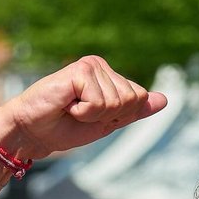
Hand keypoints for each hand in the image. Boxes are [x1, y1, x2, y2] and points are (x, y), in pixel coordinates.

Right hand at [0, 56, 167, 159]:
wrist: (34, 132)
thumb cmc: (66, 127)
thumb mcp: (108, 122)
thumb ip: (134, 111)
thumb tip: (164, 99)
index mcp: (110, 76)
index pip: (139, 98)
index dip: (120, 116)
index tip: (94, 115)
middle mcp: (101, 66)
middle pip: (132, 99)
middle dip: (109, 115)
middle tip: (82, 113)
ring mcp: (91, 66)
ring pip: (117, 102)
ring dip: (94, 114)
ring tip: (73, 108)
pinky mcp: (80, 71)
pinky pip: (100, 102)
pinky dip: (84, 111)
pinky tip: (67, 105)